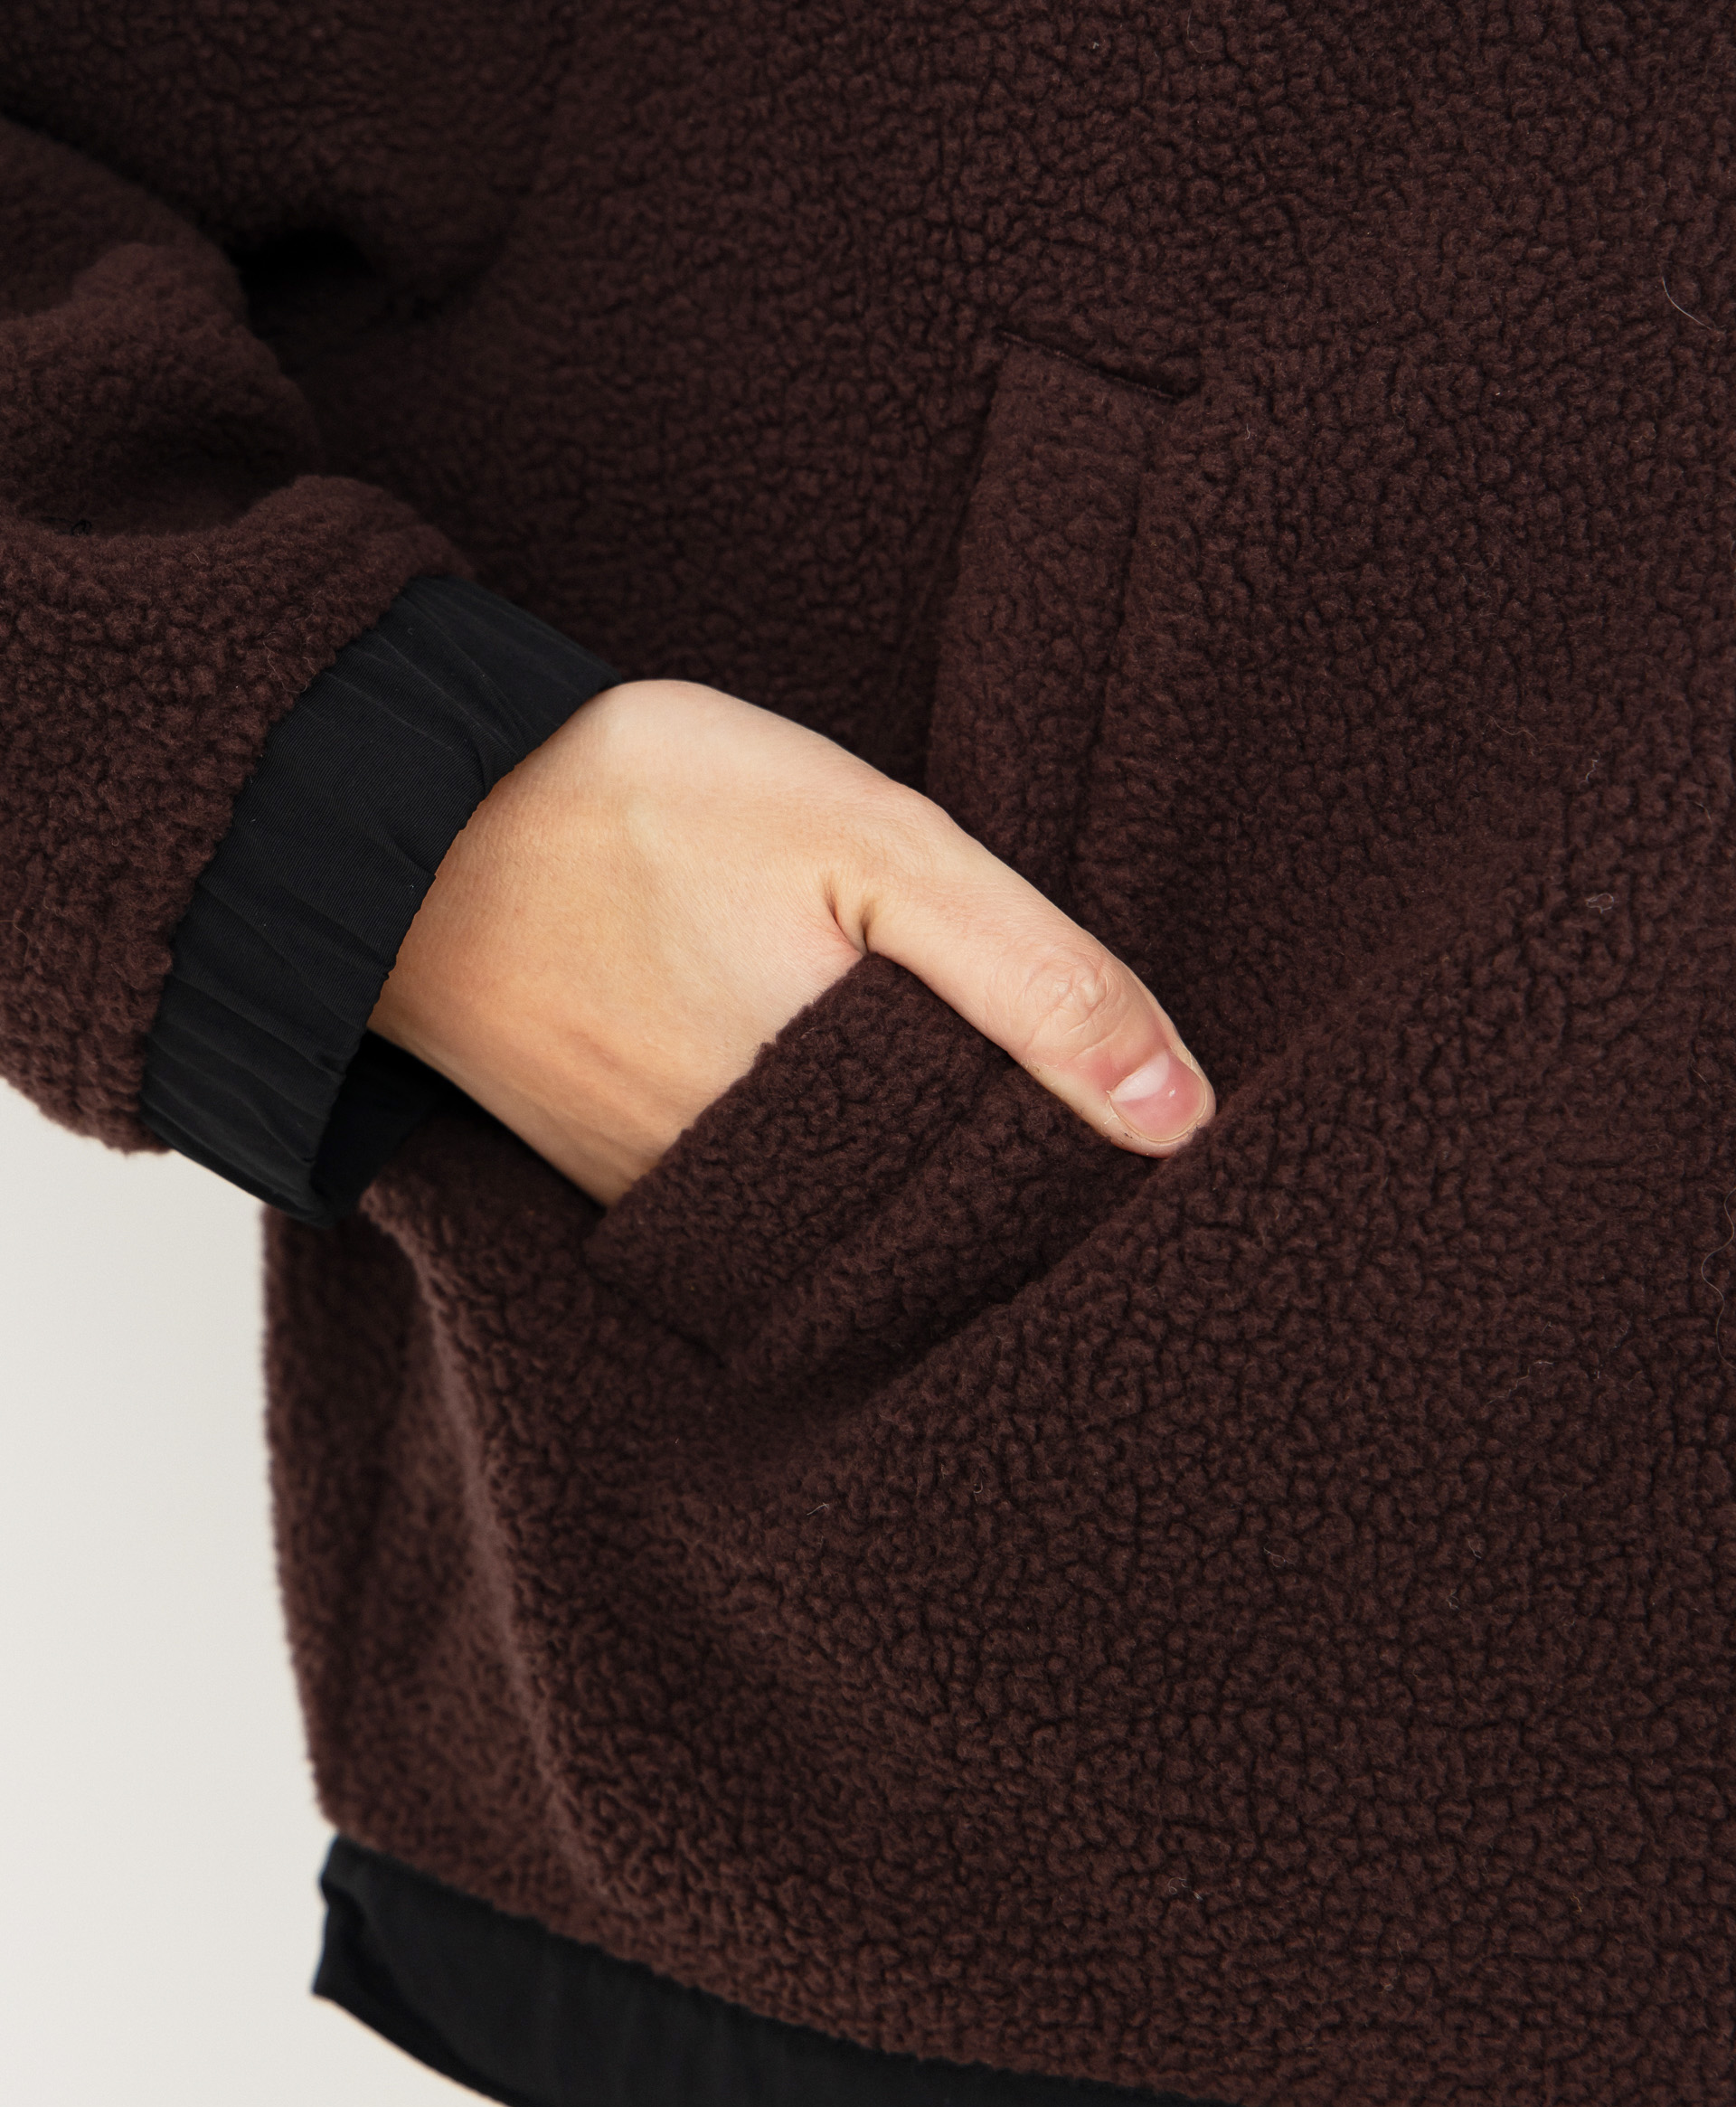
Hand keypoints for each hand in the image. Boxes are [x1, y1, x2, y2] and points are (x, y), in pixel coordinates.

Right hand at [369, 679, 1213, 1206]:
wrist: (408, 830)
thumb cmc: (648, 812)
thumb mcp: (877, 847)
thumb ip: (1037, 977)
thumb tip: (1181, 1115)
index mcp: (855, 1130)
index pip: (1021, 1206)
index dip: (1086, 1167)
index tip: (1131, 1135)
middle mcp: (768, 1211)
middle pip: (936, 1236)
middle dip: (1001, 1187)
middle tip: (1037, 1110)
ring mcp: (683, 1213)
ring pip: (845, 1233)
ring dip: (905, 1187)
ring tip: (941, 1101)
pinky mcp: (620, 1194)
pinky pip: (753, 1217)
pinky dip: (807, 1177)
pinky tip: (824, 1104)